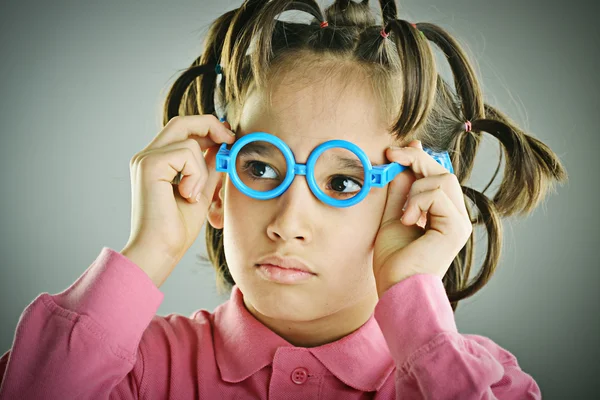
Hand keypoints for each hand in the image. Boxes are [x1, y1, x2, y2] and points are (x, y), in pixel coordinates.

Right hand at [121, 115, 234, 286]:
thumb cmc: (176, 229)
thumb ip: (206, 169)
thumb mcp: (199, 192)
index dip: (207, 127)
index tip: (228, 137)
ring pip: (189, 140)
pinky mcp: (149, 165)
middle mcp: (147, 156)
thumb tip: (220, 147)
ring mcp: (145, 159)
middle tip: (230, 139)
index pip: (181, 129)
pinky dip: (195, 174)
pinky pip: (186, 153)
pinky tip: (186, 195)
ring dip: (202, 168)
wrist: (160, 251)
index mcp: (156, 162)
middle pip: (181, 122)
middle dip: (210, 126)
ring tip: (193, 194)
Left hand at [373, 140, 471, 296]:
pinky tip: (409, 220)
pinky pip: (438, 194)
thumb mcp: (392, 217)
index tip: (399, 148)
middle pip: (442, 172)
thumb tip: (401, 165)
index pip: (436, 177)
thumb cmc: (394, 262)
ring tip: (403, 214)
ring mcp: (459, 222)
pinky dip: (418, 201)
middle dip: (415, 159)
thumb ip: (399, 193)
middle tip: (391, 154)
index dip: (420, 158)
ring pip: (441, 179)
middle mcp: (455, 216)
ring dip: (414, 189)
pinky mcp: (457, 227)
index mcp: (442, 214)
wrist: (397, 288)